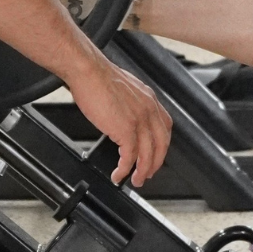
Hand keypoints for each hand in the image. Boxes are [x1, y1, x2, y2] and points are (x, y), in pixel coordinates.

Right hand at [68, 57, 170, 186]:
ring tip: (135, 180)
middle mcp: (149, 110)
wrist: (87, 70)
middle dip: (155, 163)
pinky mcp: (126, 129)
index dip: (161, 145)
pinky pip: (130, 157)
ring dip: (142, 171)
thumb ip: (129, 103)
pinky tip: (119, 174)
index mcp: (149, 99)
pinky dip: (125, 169)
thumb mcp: (123, 88)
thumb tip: (123, 115)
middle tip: (147, 174)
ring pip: (148, 154)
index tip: (155, 154)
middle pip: (161, 144)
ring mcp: (139, 120)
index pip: (164, 127)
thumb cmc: (97, 76)